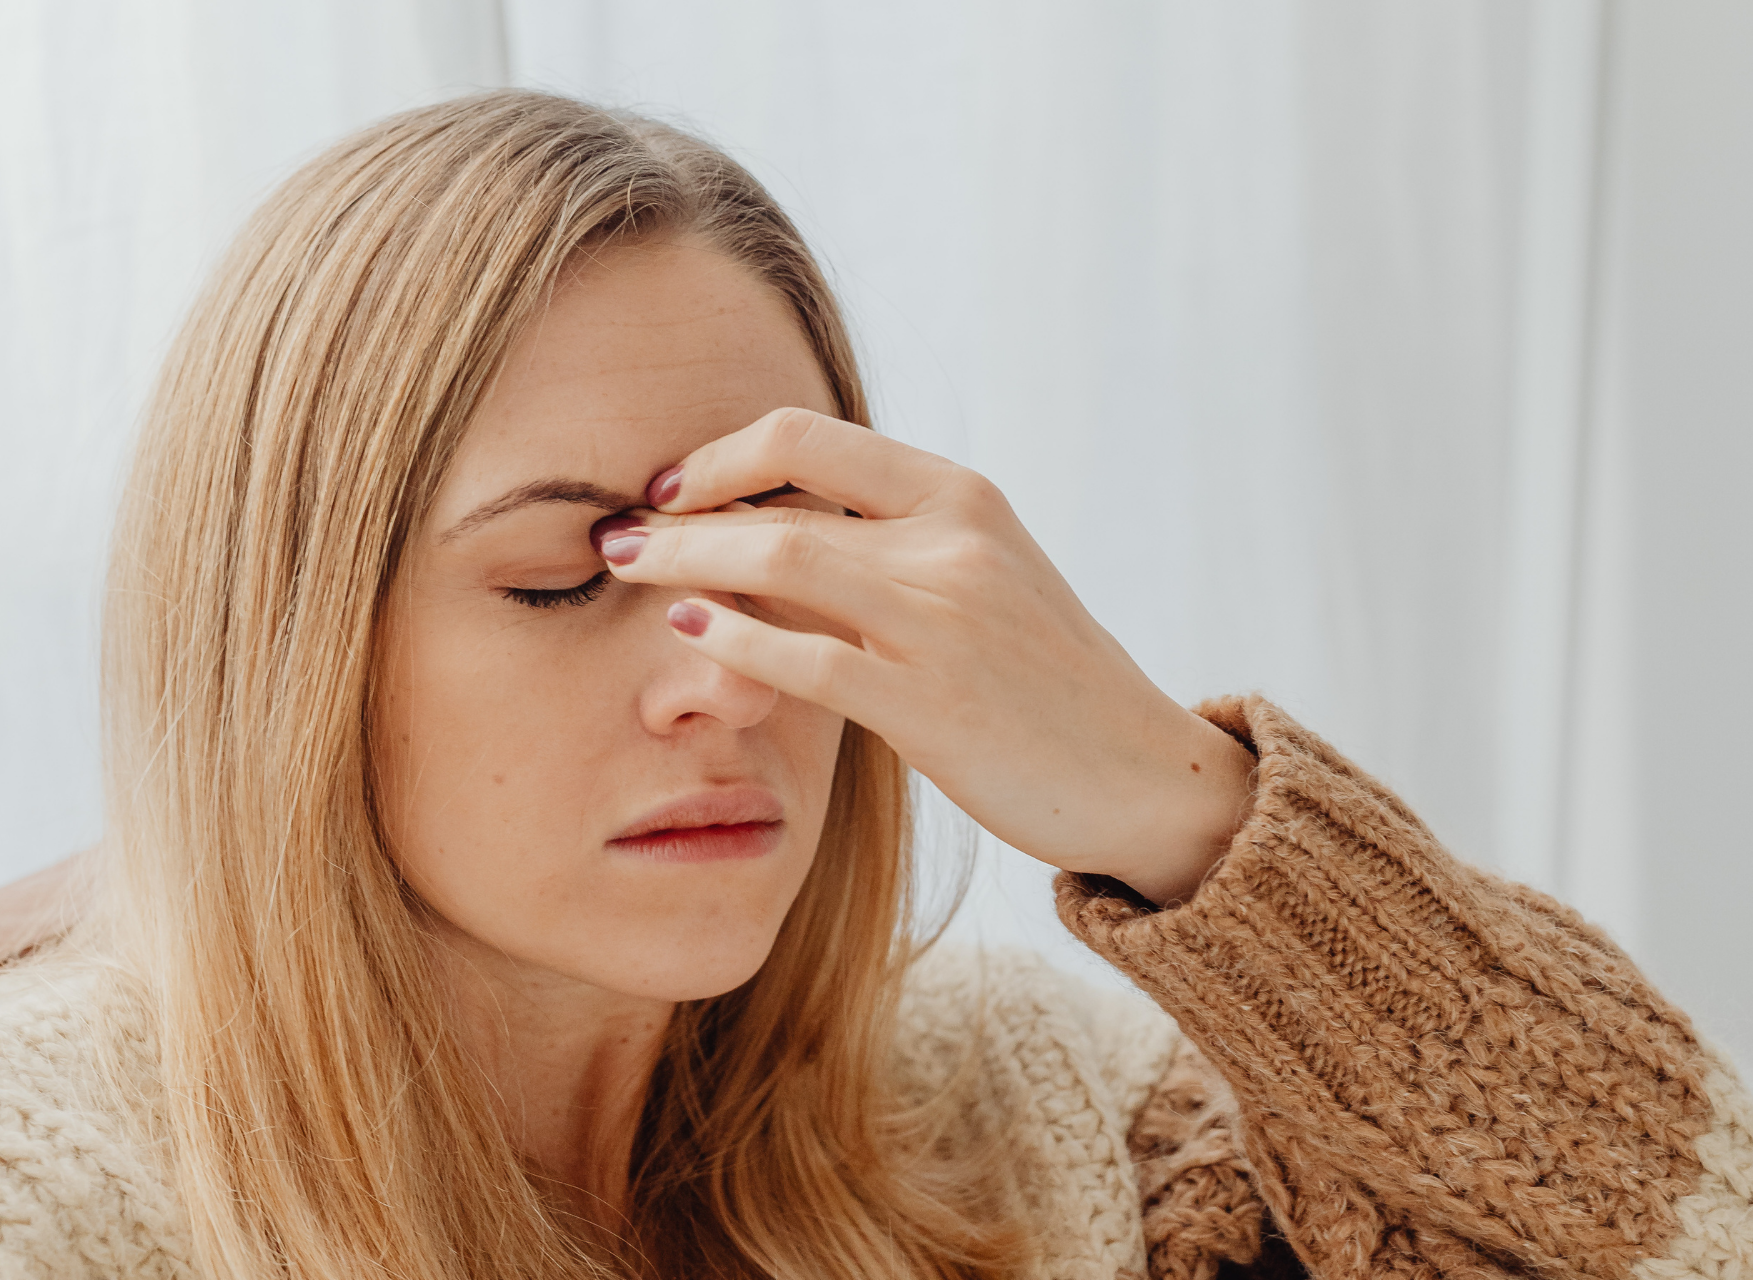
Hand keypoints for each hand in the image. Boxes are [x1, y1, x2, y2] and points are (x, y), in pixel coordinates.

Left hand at [598, 409, 1253, 904]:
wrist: (1139, 772)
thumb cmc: (1046, 680)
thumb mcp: (983, 578)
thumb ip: (891, 545)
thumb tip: (769, 529)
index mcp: (961, 497)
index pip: (810, 436)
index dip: (721, 454)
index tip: (670, 487)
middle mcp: (952, 541)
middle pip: (780, 495)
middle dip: (678, 511)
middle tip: (614, 531)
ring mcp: (943, 620)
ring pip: (782, 558)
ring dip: (685, 560)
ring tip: (624, 567)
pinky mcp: (931, 703)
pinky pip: (808, 656)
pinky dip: (735, 637)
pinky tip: (690, 631)